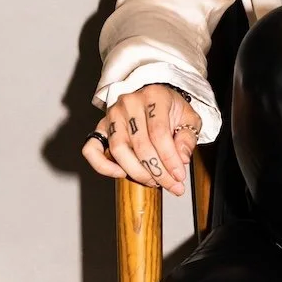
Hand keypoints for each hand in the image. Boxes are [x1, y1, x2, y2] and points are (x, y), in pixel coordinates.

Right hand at [82, 84, 202, 193]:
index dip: (170, 159)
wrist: (154, 97)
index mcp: (154, 97)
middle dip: (157, 171)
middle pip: (140, 145)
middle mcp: (129, 103)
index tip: (179, 176)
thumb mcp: (189, 118)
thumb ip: (187, 137)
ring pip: (119, 150)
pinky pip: (92, 149)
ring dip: (137, 172)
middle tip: (171, 185)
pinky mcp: (101, 127)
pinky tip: (121, 174)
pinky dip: (103, 165)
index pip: (159, 133)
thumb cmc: (171, 109)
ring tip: (154, 181)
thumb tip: (182, 158)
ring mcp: (112, 115)